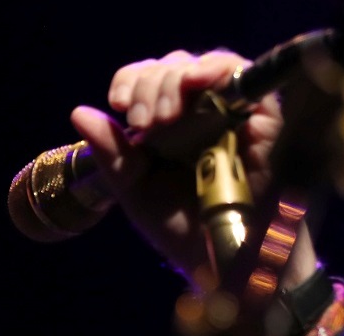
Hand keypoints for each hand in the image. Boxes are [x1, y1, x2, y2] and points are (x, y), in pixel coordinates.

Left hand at [71, 48, 316, 290]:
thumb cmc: (181, 228)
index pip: (148, 78)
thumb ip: (111, 153)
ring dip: (180, 78)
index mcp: (168, 124)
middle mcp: (200, 113)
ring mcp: (233, 113)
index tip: (119, 102)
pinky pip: (246, 78)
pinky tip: (197, 84)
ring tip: (165, 114)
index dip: (132, 79)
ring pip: (207, 66)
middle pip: (176, 66)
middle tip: (145, 121)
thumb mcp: (135, 190)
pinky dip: (218, 72)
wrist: (221, 261)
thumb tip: (79, 112)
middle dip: (152, 83)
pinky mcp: (264, 119)